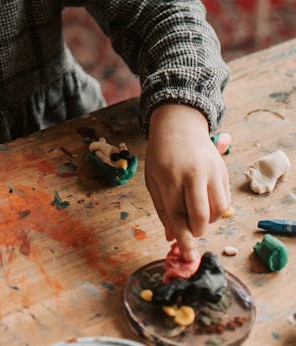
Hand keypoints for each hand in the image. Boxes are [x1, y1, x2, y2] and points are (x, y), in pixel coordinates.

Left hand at [145, 104, 230, 261]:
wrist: (179, 124)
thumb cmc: (162, 153)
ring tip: (196, 211)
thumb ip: (163, 208)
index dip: (182, 238)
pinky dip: (217, 210)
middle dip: (196, 231)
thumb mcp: (153, 178)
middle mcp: (193, 173)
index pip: (177, 214)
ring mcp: (211, 171)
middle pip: (200, 216)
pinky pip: (225, 201)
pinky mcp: (223, 170)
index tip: (186, 256)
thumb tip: (173, 237)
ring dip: (208, 221)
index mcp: (169, 175)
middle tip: (189, 229)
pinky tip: (205, 202)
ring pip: (218, 212)